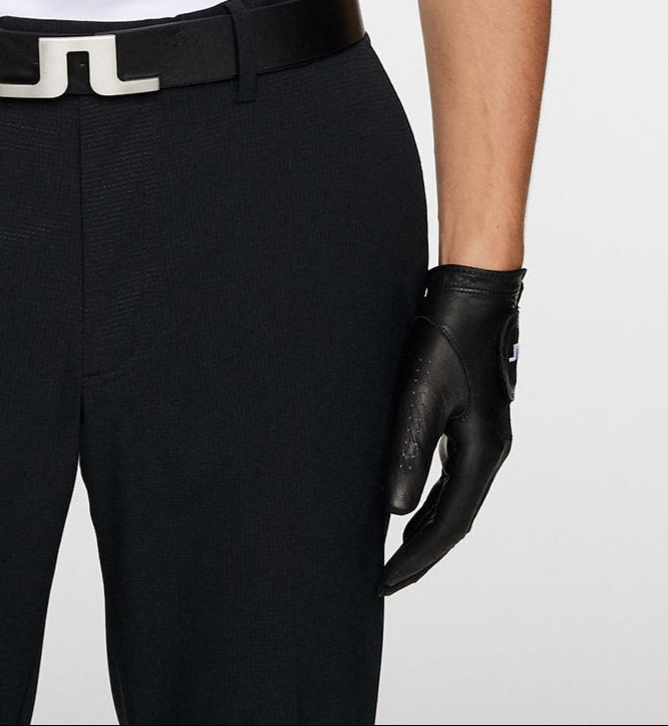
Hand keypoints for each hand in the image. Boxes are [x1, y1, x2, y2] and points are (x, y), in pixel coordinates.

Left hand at [380, 263, 523, 594]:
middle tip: (388, 578)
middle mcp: (489, 450)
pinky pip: (453, 474)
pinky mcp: (472, 417)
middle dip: (422, 551)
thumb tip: (395, 512)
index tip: (386, 581)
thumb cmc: (447, 338)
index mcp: (480, 452)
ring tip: (396, 551)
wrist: (473, 293)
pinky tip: (412, 497)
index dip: (416, 558)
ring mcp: (484, 434)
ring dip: (427, 526)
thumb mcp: (422, 394)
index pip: (448, 524)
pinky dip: (432, 497)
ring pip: (455, 497)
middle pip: (455, 518)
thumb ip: (409, 451)